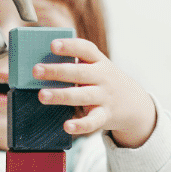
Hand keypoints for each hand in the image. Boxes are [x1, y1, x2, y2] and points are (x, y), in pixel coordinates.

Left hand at [36, 38, 157, 147]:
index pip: (86, 49)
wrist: (135, 104)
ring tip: (42, 96)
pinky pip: (93, 121)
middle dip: (57, 71)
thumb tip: (41, 66)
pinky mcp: (105, 116)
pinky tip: (67, 126)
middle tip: (36, 70)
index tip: (52, 45)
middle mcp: (103, 78)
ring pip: (82, 96)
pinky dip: (80, 125)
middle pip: (80, 72)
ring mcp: (104, 97)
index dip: (70, 46)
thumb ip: (75, 66)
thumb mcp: (97, 68)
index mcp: (99, 62)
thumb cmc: (104, 83)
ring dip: (61, 95)